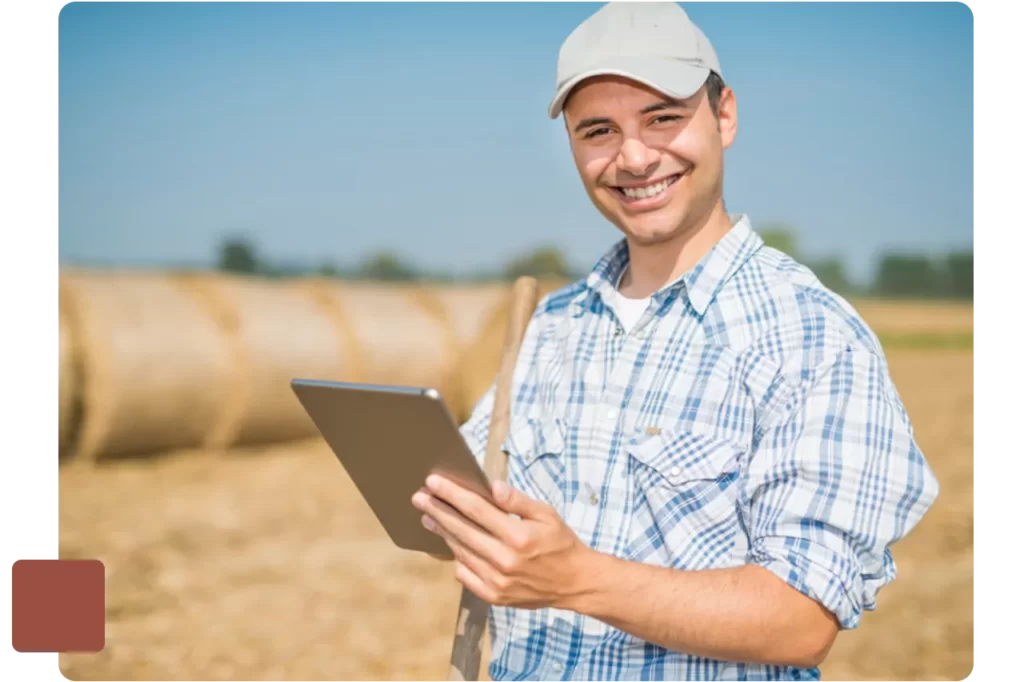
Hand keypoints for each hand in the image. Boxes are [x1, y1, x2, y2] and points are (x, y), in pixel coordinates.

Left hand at [412, 474, 592, 609]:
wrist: (575, 583)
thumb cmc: (560, 543)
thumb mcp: (546, 514)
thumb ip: (517, 501)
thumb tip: (492, 487)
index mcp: (518, 537)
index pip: (476, 509)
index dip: (452, 494)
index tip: (432, 482)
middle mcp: (505, 560)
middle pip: (462, 530)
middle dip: (438, 511)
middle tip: (419, 498)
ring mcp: (498, 581)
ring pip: (461, 552)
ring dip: (443, 533)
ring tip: (429, 518)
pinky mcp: (495, 596)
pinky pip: (466, 575)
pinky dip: (457, 558)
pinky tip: (451, 544)